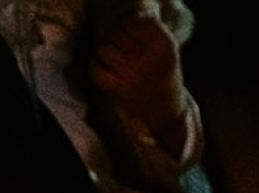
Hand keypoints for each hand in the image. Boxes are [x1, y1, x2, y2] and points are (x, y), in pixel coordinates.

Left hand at [89, 14, 185, 132]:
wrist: (165, 108)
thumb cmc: (161, 73)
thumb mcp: (163, 48)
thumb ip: (149, 31)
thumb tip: (131, 18)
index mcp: (164, 43)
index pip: (136, 21)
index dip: (126, 24)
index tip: (126, 33)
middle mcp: (150, 58)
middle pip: (118, 33)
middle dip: (113, 38)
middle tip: (117, 49)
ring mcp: (135, 74)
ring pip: (104, 49)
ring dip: (101, 51)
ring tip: (106, 57)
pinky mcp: (120, 90)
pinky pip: (97, 71)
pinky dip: (94, 67)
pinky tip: (98, 68)